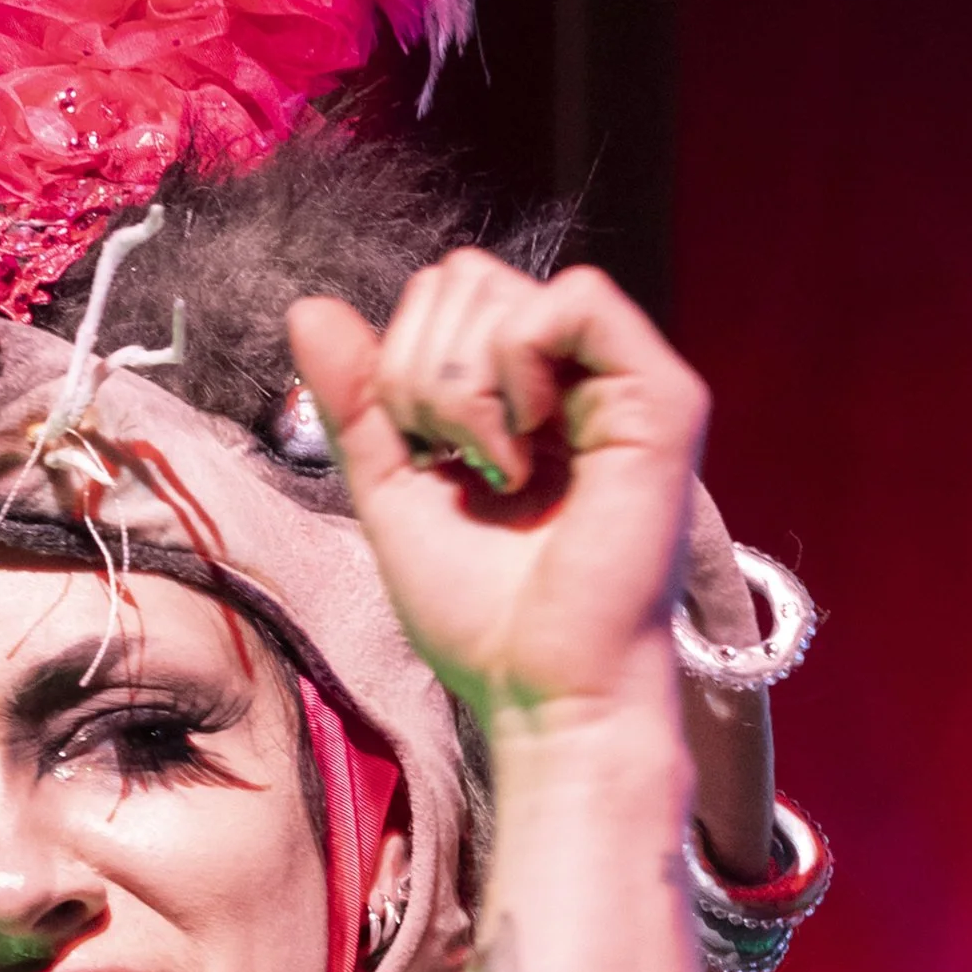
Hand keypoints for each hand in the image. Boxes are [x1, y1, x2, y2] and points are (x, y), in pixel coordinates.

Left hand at [288, 253, 708, 731]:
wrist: (542, 694)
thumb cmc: (483, 619)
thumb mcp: (394, 494)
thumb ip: (358, 404)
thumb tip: (308, 307)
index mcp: (523, 396)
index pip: (442, 299)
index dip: (399, 367)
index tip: (428, 462)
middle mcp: (576, 377)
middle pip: (463, 277)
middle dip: (423, 372)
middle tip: (461, 468)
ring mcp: (623, 381)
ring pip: (501, 285)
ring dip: (462, 385)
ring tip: (498, 473)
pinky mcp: (663, 398)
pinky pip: (574, 299)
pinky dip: (520, 364)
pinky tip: (524, 449)